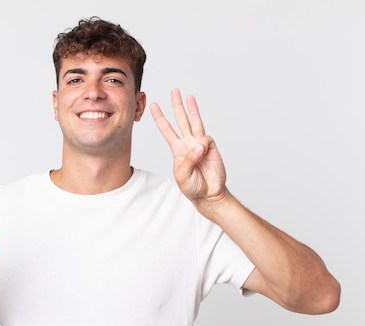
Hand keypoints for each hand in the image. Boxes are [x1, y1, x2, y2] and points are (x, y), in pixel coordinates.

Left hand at [150, 88, 226, 204]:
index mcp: (177, 150)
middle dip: (177, 106)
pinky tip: (203, 151)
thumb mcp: (182, 174)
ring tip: (189, 97)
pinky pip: (206, 138)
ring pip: (195, 122)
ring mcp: (200, 144)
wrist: (209, 194)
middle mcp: (188, 143)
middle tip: (174, 92)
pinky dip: (203, 143)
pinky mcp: (211, 147)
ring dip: (193, 110)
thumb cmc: (192, 186)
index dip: (160, 118)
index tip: (154, 106)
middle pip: (181, 120)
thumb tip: (199, 143)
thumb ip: (189, 159)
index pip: (167, 130)